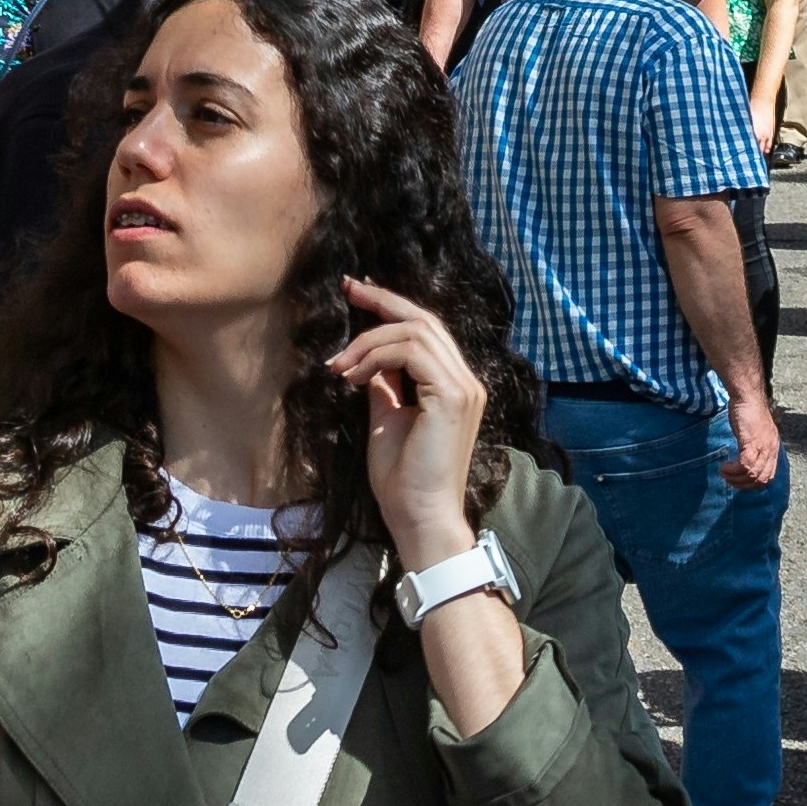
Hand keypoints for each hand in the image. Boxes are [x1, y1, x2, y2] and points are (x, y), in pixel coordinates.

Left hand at [332, 278, 489, 564]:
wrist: (419, 516)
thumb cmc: (403, 479)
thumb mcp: (387, 419)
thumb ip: (385, 385)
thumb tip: (368, 358)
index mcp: (455, 384)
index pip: (427, 329)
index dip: (391, 306)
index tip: (357, 290)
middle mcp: (467, 380)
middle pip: (424, 319)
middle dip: (382, 301)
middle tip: (347, 289)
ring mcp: (464, 386)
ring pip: (415, 331)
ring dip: (369, 340)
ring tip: (340, 366)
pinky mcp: (453, 396)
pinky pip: (412, 353)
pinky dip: (377, 356)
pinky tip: (353, 376)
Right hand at [720, 390, 783, 493]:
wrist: (748, 396)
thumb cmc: (749, 410)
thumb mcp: (756, 431)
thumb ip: (756, 445)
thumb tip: (747, 457)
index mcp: (773, 448)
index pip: (769, 476)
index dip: (755, 484)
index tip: (741, 482)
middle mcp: (771, 449)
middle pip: (762, 479)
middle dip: (744, 485)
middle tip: (730, 480)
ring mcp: (762, 447)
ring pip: (752, 475)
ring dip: (736, 479)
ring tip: (725, 473)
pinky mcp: (751, 442)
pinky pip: (745, 465)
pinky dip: (733, 470)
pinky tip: (725, 467)